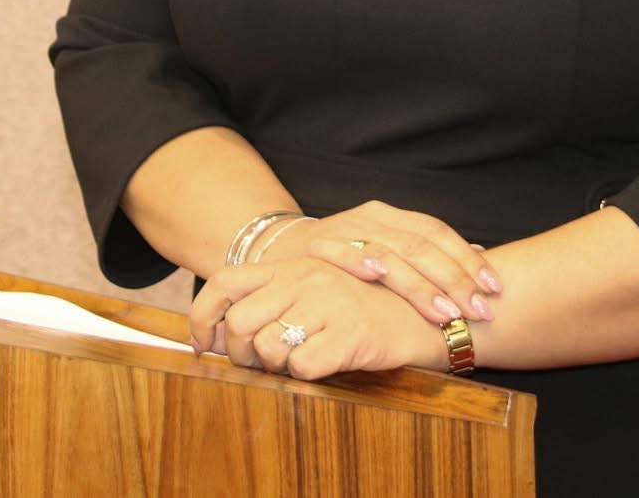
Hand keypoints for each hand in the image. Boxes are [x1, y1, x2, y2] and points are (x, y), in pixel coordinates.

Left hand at [190, 257, 449, 380]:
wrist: (435, 313)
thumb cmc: (373, 307)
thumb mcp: (321, 289)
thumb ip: (277, 300)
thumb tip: (222, 333)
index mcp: (295, 264)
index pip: (226, 282)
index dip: (203, 317)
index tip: (203, 345)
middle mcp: (306, 277)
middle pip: (240, 323)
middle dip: (240, 354)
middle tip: (260, 366)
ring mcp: (328, 302)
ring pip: (267, 347)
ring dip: (276, 367)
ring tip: (301, 362)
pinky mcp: (350, 332)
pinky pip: (302, 366)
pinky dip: (306, 375)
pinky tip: (326, 366)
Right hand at [258, 200, 501, 324]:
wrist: (278, 249)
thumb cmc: (341, 260)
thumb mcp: (385, 249)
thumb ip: (426, 254)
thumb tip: (482, 257)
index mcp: (394, 216)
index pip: (439, 233)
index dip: (467, 260)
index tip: (494, 289)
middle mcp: (374, 217)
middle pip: (422, 245)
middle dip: (454, 280)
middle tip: (478, 310)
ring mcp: (346, 228)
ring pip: (392, 252)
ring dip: (419, 285)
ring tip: (445, 312)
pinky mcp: (319, 245)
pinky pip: (344, 250)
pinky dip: (362, 261)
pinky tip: (380, 276)